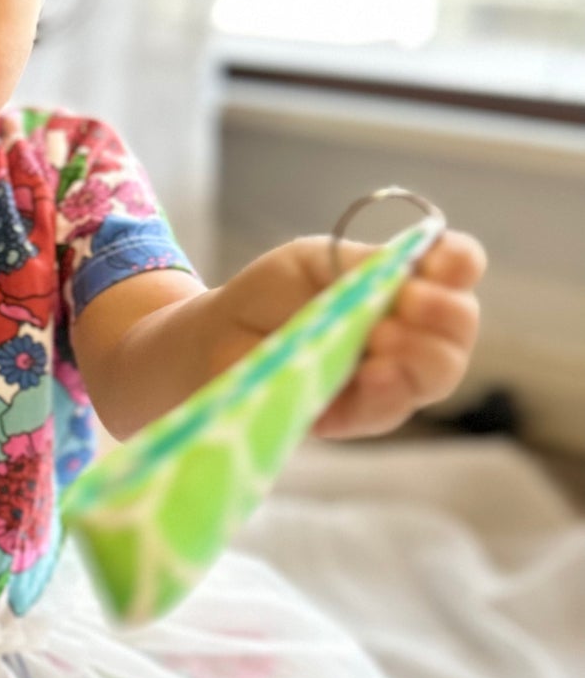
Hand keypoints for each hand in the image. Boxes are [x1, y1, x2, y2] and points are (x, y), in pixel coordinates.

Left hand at [207, 229, 486, 440]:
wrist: (215, 336)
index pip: (460, 268)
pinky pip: (390, 410)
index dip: (459, 262)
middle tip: (408, 300)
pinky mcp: (356, 417)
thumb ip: (364, 266)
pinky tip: (375, 373)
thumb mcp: (317, 260)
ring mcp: (390, 378)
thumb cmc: (270, 293)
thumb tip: (408, 273)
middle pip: (461, 327)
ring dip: (421, 351)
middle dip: (444, 311)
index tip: (437, 260)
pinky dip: (389, 389)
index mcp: (408, 283)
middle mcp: (413, 332)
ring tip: (383, 335)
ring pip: (440, 373)